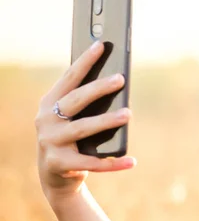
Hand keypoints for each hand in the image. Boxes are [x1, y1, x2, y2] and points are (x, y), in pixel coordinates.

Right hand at [35, 41, 135, 204]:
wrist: (55, 174)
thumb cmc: (70, 137)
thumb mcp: (72, 117)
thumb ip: (86, 101)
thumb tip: (118, 81)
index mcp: (49, 102)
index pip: (69, 78)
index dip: (85, 61)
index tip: (101, 45)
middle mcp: (46, 120)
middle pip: (76, 100)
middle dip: (98, 88)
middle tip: (120, 79)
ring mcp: (50, 142)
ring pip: (83, 129)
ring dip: (106, 121)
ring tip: (128, 114)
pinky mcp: (60, 164)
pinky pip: (92, 163)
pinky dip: (113, 163)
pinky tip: (131, 160)